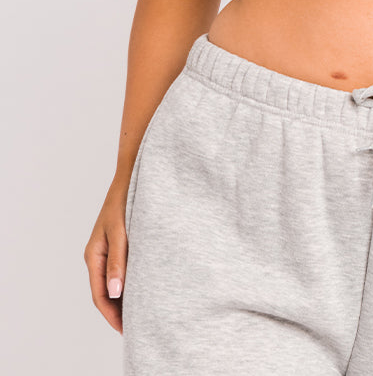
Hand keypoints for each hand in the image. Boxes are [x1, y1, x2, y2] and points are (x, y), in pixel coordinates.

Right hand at [84, 178, 129, 333]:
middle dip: (119, 311)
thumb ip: (118, 261)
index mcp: (94, 255)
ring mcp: (110, 248)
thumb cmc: (126, 198)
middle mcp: (100, 255)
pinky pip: (124, 268)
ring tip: (144, 312)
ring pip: (116, 281)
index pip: (100, 295)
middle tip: (139, 327)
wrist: (134, 173)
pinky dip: (132, 281)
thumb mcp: (120, 231)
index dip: (112, 315)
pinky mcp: (122, 242)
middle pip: (107, 292)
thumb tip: (116, 293)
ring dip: (126, 297)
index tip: (127, 330)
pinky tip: (147, 286)